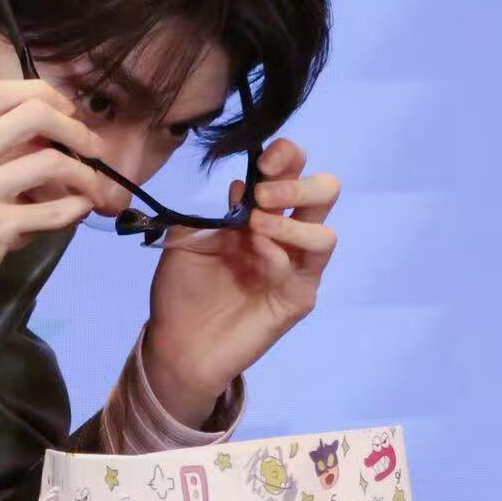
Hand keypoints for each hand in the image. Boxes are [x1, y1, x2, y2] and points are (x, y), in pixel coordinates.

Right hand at [0, 80, 107, 327]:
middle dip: (74, 128)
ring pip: (50, 161)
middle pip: (32, 114)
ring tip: (93, 188)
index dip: (44, 95)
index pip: (0, 93)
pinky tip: (81, 211)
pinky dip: (76, 209)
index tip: (67, 113)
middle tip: (93, 148)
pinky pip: (51, 211)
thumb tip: (48, 140)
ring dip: (84, 174)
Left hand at [143, 138, 339, 426]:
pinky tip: (255, 252)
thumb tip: (242, 185)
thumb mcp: (186, 242)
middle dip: (298, 183)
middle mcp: (284, 236)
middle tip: (264, 192)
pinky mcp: (296, 298)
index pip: (291, 171)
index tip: (264, 160)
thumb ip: (214, 214)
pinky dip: (281, 252)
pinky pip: (306, 268)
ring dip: (292, 219)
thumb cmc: (180, 292)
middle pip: (324, 193)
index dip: (286, 156)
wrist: (175, 344)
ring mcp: (294, 268)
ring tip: (255, 223)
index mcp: (260, 213)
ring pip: (326, 232)